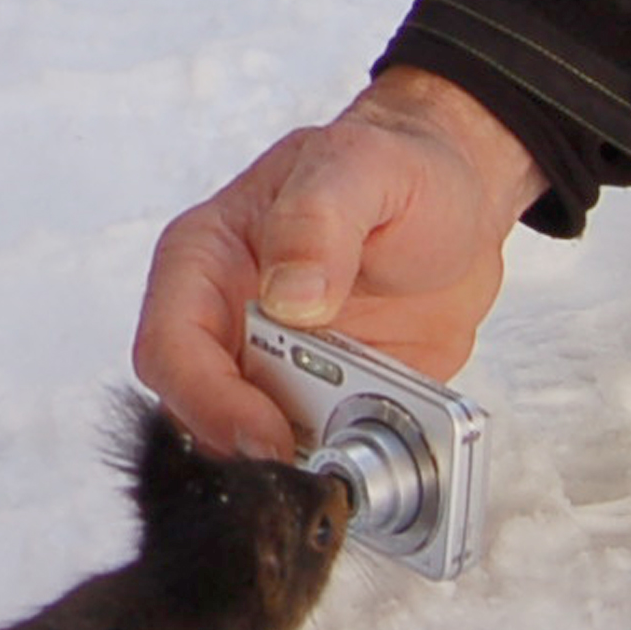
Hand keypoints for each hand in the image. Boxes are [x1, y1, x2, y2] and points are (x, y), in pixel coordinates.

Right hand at [133, 68, 549, 458]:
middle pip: (199, 414)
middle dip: (250, 448)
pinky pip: (321, 454)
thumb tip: (290, 293)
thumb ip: (319, 218)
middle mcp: (229, 323)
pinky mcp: (323, 406)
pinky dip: (349, 461)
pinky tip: (388, 441)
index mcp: (206, 260)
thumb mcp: (363, 166)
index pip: (170, 346)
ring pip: (255, 446)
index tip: (266, 431)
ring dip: (305, 459)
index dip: (208, 400)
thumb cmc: (396, 167)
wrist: (460, 202)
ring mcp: (274, 371)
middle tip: (313, 462)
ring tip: (362, 446)